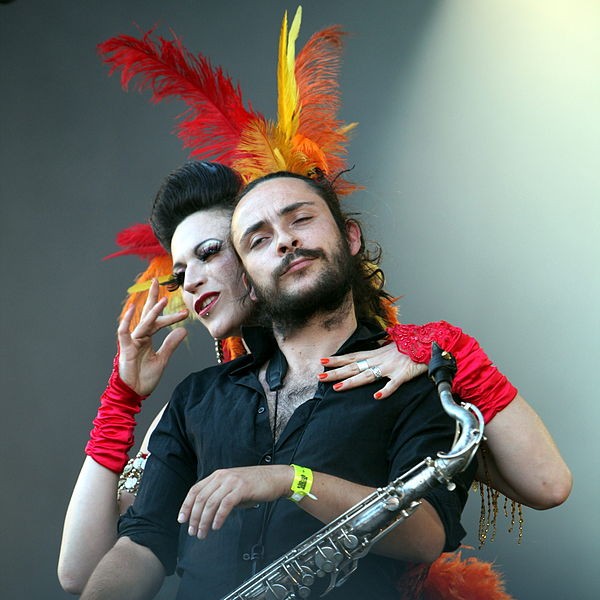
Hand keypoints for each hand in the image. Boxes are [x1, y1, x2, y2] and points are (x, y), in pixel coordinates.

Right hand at [117, 279, 188, 394]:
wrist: (134, 393)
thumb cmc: (144, 377)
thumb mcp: (162, 359)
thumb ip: (171, 344)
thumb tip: (183, 330)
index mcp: (147, 338)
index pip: (158, 321)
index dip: (170, 316)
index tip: (185, 313)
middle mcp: (139, 336)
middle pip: (146, 313)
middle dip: (152, 297)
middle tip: (159, 282)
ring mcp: (131, 341)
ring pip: (142, 322)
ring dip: (152, 310)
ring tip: (163, 299)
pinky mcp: (125, 348)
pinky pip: (123, 332)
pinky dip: (126, 321)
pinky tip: (131, 309)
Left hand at [177, 466, 292, 538]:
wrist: (275, 478)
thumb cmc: (255, 485)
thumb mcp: (233, 488)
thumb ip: (220, 496)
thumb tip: (206, 513)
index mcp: (218, 475)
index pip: (195, 489)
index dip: (186, 505)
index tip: (182, 519)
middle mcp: (222, 476)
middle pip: (201, 498)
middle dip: (194, 517)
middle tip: (193, 532)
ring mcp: (232, 482)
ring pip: (211, 503)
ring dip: (204, 521)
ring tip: (203, 533)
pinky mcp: (242, 489)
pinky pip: (225, 505)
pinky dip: (218, 518)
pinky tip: (216, 527)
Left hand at [319, 342, 426, 399]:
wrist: (429, 343)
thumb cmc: (411, 346)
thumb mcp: (391, 347)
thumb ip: (380, 351)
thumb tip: (371, 351)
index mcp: (377, 354)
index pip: (353, 357)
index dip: (338, 359)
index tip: (323, 361)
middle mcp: (380, 359)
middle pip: (354, 367)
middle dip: (336, 372)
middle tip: (319, 376)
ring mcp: (390, 367)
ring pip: (367, 375)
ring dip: (352, 382)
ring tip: (337, 388)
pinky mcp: (403, 374)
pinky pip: (393, 383)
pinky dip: (386, 390)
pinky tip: (377, 396)